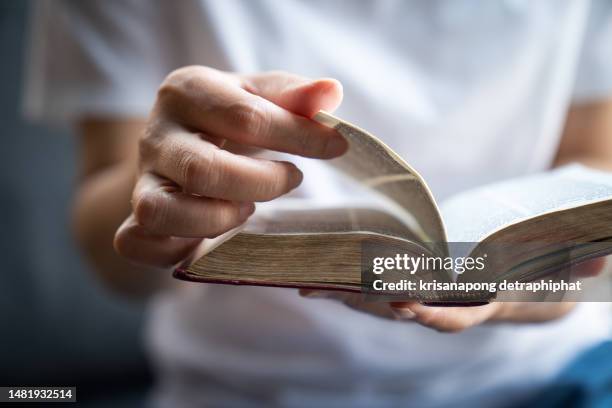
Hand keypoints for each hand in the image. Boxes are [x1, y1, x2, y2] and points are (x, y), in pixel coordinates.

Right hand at [114, 67, 346, 267]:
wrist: (178, 139)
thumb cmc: (227, 118)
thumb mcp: (258, 96)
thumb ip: (293, 96)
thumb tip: (331, 92)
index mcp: (187, 91)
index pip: (245, 117)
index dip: (299, 137)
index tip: (336, 147)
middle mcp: (155, 134)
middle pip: (203, 170)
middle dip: (261, 184)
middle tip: (292, 180)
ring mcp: (141, 179)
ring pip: (162, 211)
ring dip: (216, 219)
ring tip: (247, 210)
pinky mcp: (134, 219)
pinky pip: (138, 243)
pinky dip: (177, 249)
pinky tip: (213, 238)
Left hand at [301, 258, 606, 331]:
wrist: (528, 268)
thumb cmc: (548, 263)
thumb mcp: (568, 262)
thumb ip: (579, 262)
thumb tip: (598, 257)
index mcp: (486, 304)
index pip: (458, 316)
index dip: (433, 313)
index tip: (406, 304)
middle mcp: (451, 305)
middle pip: (407, 310)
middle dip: (369, 303)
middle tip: (331, 289)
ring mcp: (429, 296)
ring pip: (383, 303)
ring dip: (346, 294)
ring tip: (308, 282)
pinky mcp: (412, 283)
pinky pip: (374, 288)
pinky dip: (347, 284)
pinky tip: (317, 276)